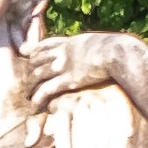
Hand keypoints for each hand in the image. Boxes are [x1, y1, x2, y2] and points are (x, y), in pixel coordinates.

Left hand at [18, 29, 136, 102]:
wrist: (119, 53)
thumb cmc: (117, 48)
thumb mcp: (98, 41)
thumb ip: (89, 46)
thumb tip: (94, 47)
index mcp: (70, 42)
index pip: (45, 45)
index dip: (35, 52)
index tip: (31, 60)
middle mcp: (62, 53)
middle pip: (36, 60)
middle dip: (29, 71)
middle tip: (27, 81)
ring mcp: (63, 66)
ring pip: (37, 75)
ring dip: (30, 87)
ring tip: (28, 96)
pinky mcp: (68, 80)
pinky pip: (46, 89)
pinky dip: (38, 98)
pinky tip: (35, 106)